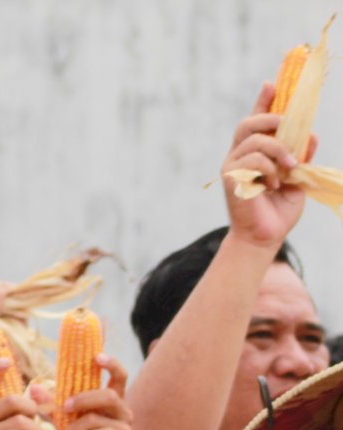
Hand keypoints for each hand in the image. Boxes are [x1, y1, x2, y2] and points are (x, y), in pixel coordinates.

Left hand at [45, 354, 133, 429]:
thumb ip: (53, 403)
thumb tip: (33, 388)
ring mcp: (125, 428)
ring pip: (97, 419)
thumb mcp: (65, 417)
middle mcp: (123, 410)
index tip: (97, 356)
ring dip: (75, 428)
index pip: (120, 376)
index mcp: (112, 399)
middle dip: (83, 399)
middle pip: (108, 395)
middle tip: (65, 407)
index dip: (111, 364)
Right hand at [222, 83, 312, 249]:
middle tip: (288, 127)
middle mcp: (239, 156)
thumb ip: (302, 154)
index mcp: (255, 152)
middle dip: (271, 119)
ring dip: (280, 149)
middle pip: (249, 123)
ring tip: (291, 168)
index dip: (264, 100)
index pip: (257, 119)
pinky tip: (275, 183)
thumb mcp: (298, 176)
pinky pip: (254, 160)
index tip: (272, 82)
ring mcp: (232, 166)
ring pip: (255, 140)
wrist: (265, 236)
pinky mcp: (231, 179)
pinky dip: (271, 169)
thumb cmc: (278, 208)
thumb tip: (309, 134)